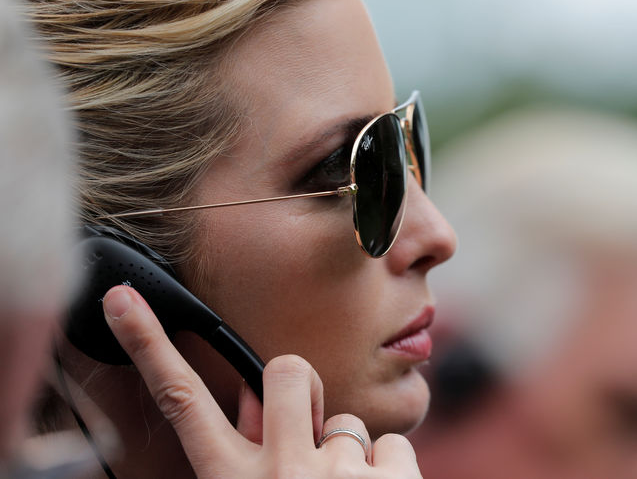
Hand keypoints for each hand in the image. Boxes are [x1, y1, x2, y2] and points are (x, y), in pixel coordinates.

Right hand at [101, 285, 421, 477]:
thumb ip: (249, 455)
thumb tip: (251, 400)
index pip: (180, 402)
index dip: (148, 345)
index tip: (121, 299)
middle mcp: (278, 476)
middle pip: (286, 370)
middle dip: (299, 392)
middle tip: (304, 435)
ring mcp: (336, 477)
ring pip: (347, 420)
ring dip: (346, 456)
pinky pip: (392, 443)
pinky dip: (388, 472)